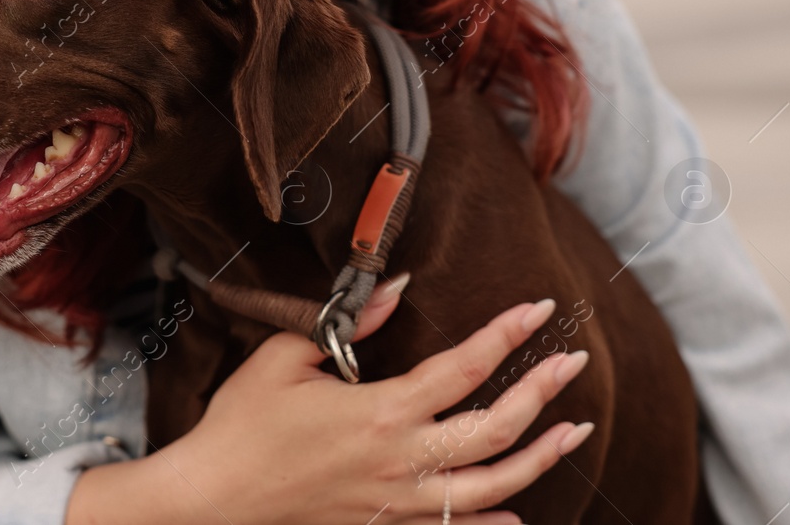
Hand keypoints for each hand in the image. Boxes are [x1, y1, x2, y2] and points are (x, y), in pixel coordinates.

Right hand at [160, 276, 593, 524]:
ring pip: (492, 487)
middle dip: (542, 392)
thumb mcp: (285, 357)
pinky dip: (492, 523)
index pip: (464, 367)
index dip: (506, 334)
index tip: (538, 308)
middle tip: (573, 363)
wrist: (216, 498)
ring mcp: (398, 502)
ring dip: (540, 458)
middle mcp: (401, 461)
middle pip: (496, 429)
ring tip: (573, 431)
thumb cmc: (243, 423)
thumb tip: (395, 289)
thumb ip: (347, 324)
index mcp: (380, 411)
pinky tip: (518, 514)